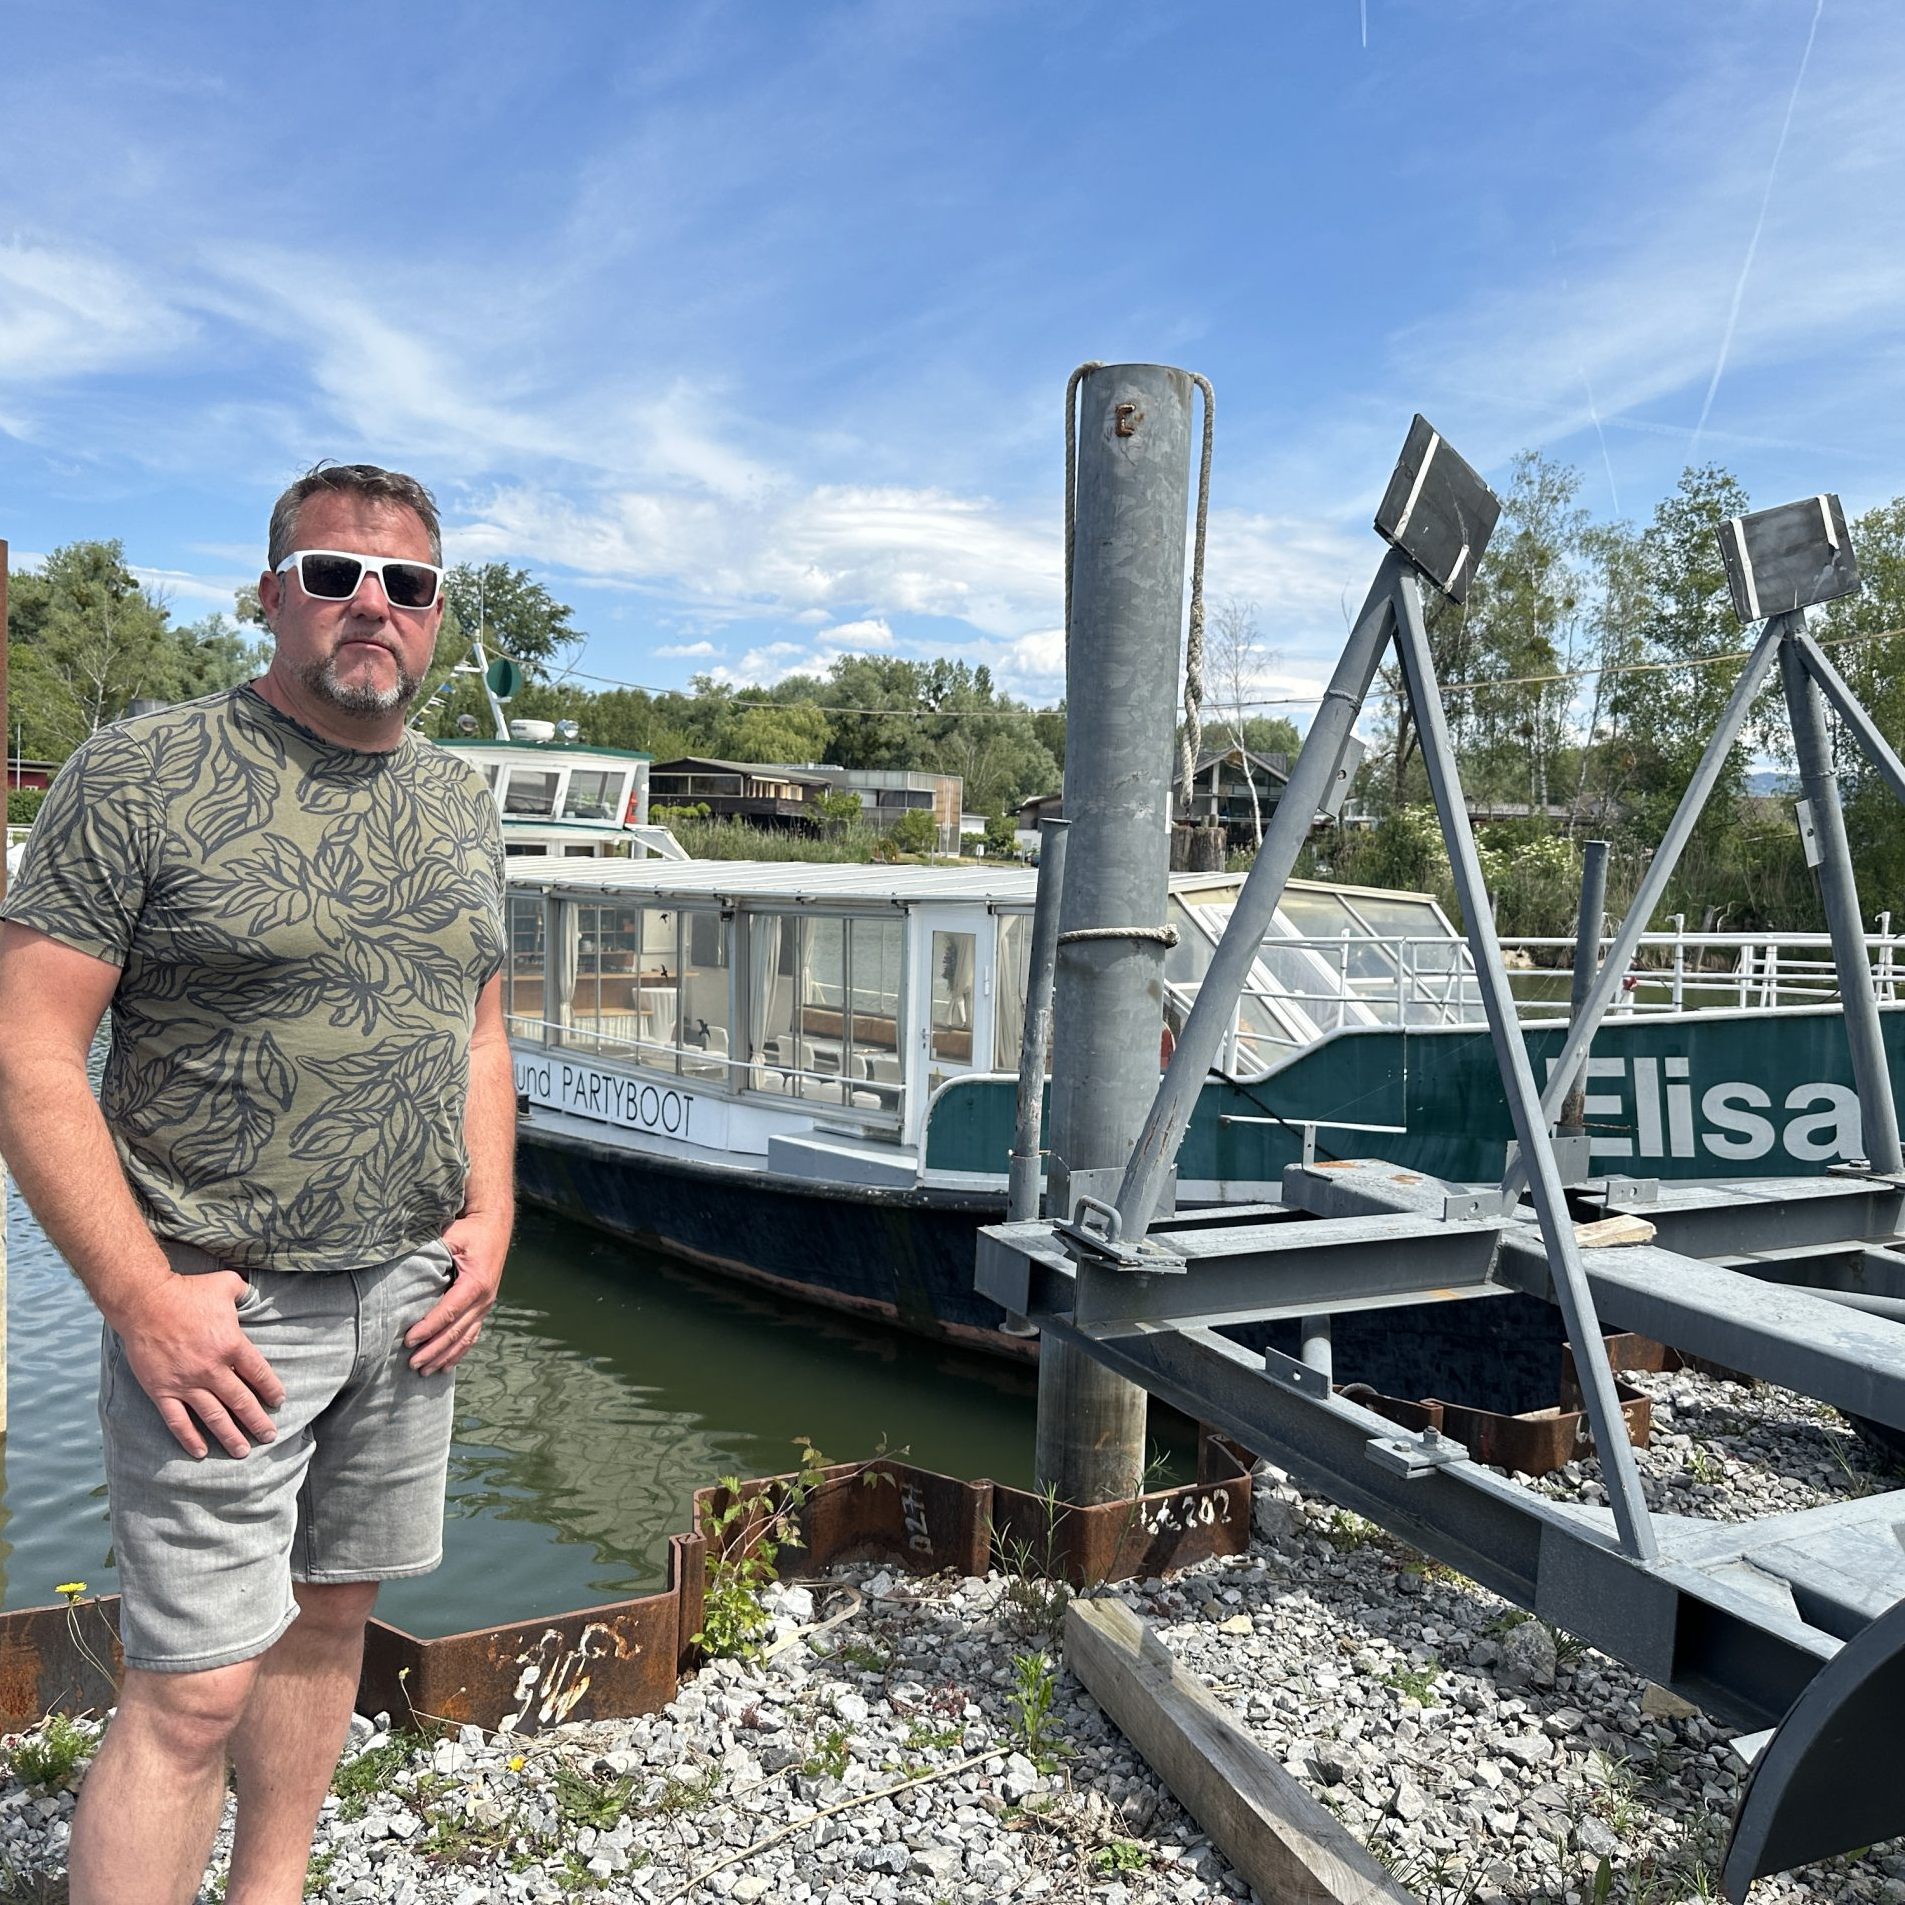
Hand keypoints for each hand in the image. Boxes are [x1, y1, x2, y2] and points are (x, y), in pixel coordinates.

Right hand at [116, 1272, 284, 1459]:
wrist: (145, 1302)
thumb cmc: (187, 1291)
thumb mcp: (225, 1285)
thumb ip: (244, 1292)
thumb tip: (254, 1292)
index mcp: (232, 1345)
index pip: (259, 1374)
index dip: (271, 1390)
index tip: (278, 1401)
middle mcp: (212, 1369)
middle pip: (241, 1401)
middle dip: (257, 1421)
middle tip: (269, 1435)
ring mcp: (186, 1383)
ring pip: (214, 1417)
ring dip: (230, 1436)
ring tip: (243, 1451)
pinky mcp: (162, 1391)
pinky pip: (178, 1421)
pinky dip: (190, 1438)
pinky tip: (201, 1452)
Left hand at [404, 1212, 506, 1374]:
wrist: (494, 1226)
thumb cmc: (470, 1230)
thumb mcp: (452, 1235)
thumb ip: (432, 1251)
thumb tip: (402, 1266)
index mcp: (476, 1282)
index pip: (448, 1312)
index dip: (428, 1328)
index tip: (408, 1340)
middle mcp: (484, 1298)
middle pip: (456, 1331)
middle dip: (433, 1350)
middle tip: (412, 1364)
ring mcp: (486, 1305)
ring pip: (465, 1338)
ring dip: (445, 1356)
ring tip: (425, 1371)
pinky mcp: (484, 1307)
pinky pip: (473, 1335)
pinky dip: (459, 1352)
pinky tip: (446, 1365)